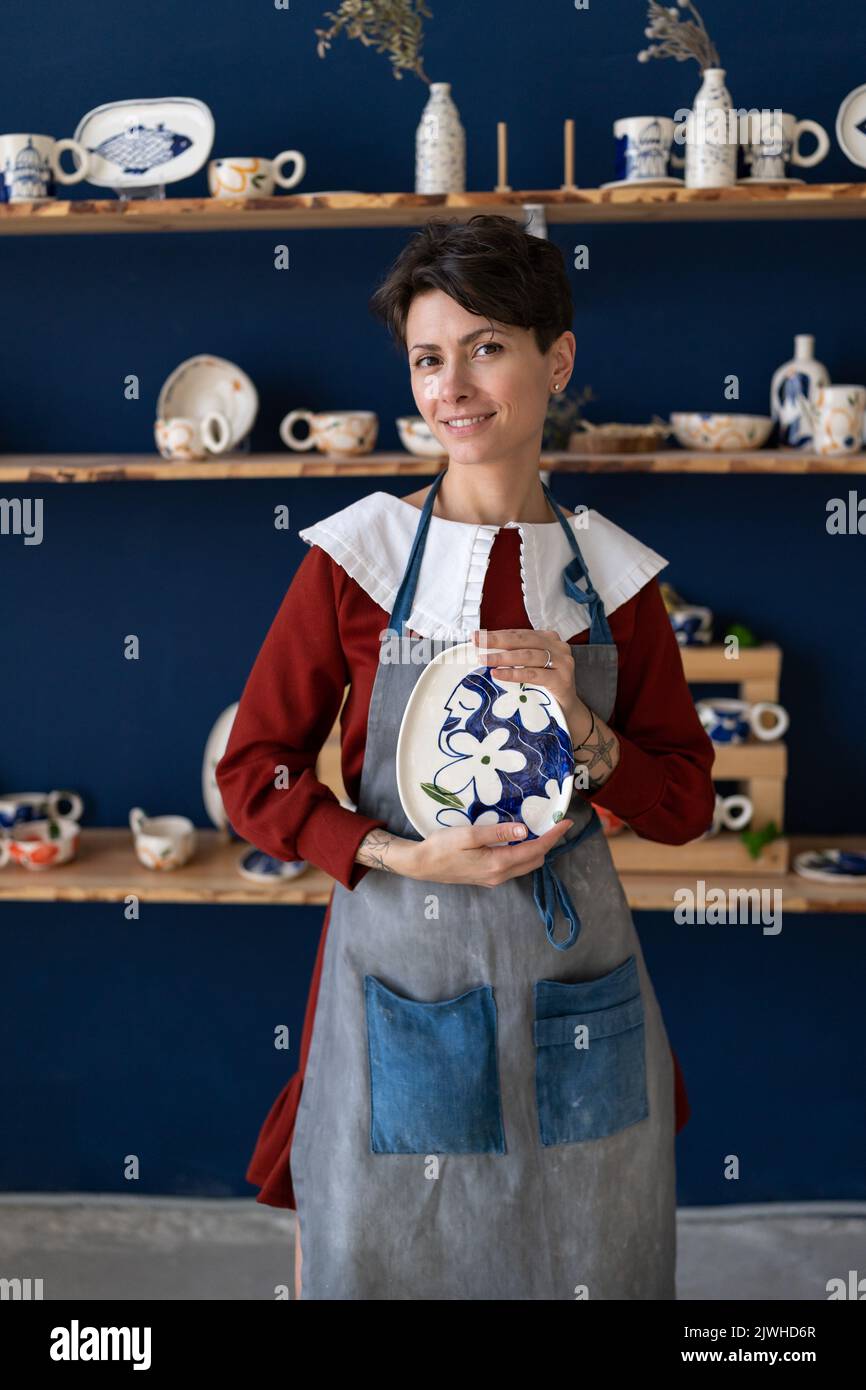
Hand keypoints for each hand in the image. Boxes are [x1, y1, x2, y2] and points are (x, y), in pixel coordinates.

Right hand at [386, 818, 573, 887]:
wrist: (421, 865)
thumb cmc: (442, 846)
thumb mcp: (469, 834)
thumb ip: (497, 832)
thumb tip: (524, 830)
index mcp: (498, 863)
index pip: (535, 849)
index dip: (553, 836)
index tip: (566, 822)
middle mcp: (500, 875)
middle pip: (535, 860)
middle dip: (549, 842)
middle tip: (554, 823)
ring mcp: (494, 879)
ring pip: (526, 865)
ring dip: (537, 849)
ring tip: (541, 829)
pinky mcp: (487, 878)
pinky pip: (515, 867)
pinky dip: (524, 854)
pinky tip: (519, 840)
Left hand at [473, 627, 592, 746]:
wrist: (567, 712)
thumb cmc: (545, 688)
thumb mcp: (531, 667)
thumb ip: (515, 656)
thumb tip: (484, 651)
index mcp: (549, 639)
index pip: (519, 634)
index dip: (497, 634)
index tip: (476, 636)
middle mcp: (558, 647)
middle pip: (522, 640)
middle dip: (497, 640)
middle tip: (476, 641)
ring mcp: (563, 662)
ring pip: (528, 655)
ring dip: (503, 657)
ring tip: (484, 660)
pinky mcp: (562, 680)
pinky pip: (534, 674)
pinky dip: (514, 673)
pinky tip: (498, 674)